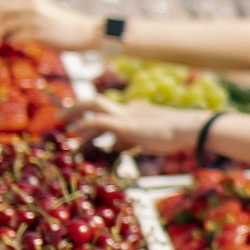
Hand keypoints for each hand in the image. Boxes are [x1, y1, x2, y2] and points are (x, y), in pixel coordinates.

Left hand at [0, 0, 104, 51]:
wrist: (87, 31)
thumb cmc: (69, 25)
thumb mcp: (49, 11)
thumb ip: (33, 12)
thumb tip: (16, 22)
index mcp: (34, 0)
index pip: (5, 5)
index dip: (0, 17)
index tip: (2, 26)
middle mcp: (32, 7)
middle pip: (2, 14)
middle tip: (1, 35)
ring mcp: (34, 20)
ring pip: (6, 27)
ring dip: (3, 36)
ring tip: (7, 42)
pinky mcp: (37, 33)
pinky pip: (16, 39)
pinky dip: (14, 43)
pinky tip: (18, 46)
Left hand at [68, 96, 209, 153]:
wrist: (190, 128)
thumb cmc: (176, 135)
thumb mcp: (149, 138)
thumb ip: (132, 140)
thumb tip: (113, 146)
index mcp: (134, 111)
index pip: (108, 113)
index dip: (92, 123)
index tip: (79, 132)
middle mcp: (127, 108)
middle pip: (96, 102)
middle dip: (77, 109)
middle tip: (60, 118)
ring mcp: (126, 113)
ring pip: (93, 104)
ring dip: (75, 112)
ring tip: (61, 124)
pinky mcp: (125, 123)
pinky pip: (98, 120)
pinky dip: (84, 125)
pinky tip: (73, 134)